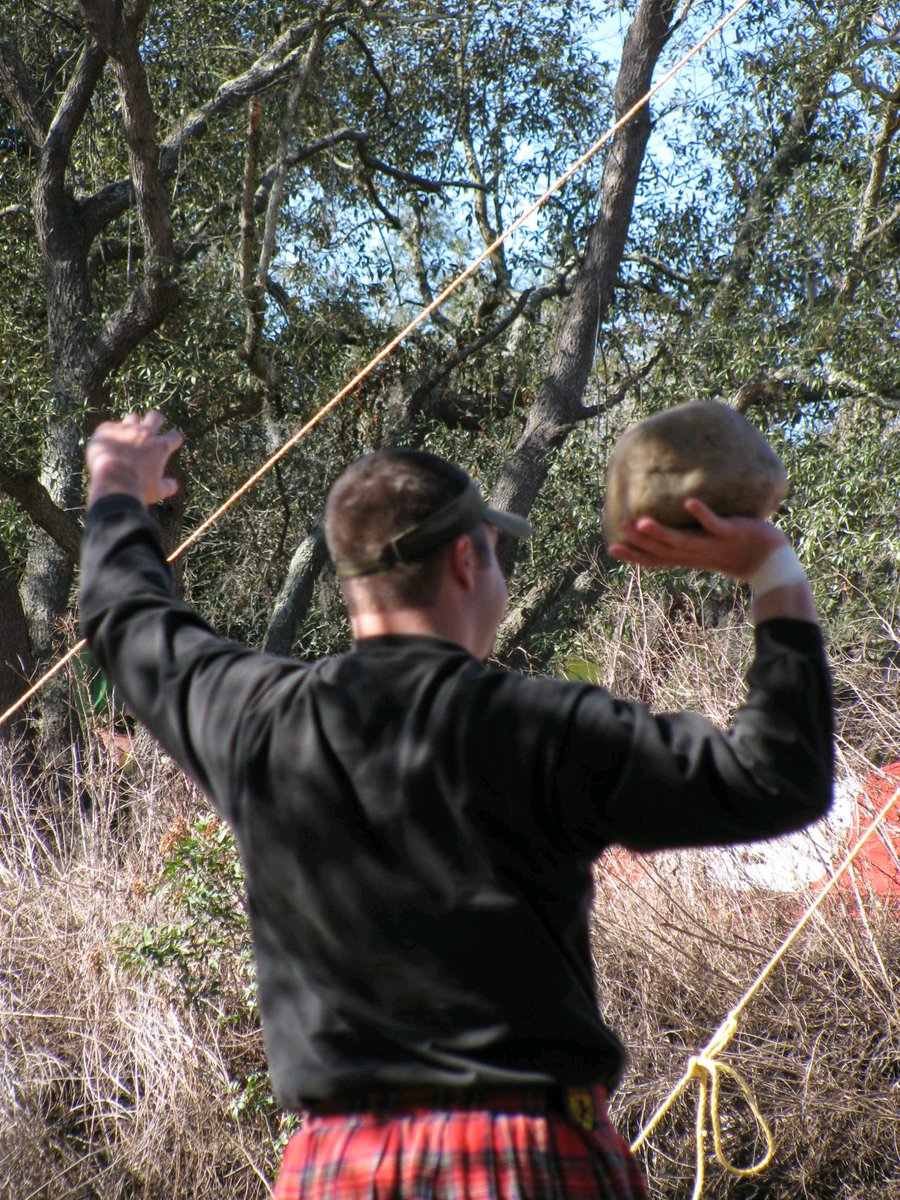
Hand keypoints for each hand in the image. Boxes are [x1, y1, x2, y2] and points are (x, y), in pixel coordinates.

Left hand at [86, 411, 183, 508]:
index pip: (174, 436)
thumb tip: (173, 485)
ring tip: (127, 438)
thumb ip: (167, 486)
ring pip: (133, 418)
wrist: (112, 481)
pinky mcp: (107, 429)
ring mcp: (125, 429)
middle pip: (155, 417)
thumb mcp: (157, 492)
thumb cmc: (137, 488)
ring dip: (132, 426)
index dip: (173, 440)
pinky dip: (111, 435)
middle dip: (155, 422)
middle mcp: (145, 433)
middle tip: (151, 431)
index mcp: (160, 447)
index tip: (170, 445)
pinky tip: (108, 446)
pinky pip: (110, 427)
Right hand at [607, 498, 787, 582]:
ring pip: (683, 540)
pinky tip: (689, 502)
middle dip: (640, 542)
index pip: (656, 560)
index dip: (634, 556)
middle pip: (663, 550)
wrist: (769, 561)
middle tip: (619, 529)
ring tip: (642, 522)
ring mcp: (713, 544)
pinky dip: (701, 514)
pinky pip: (715, 523)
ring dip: (662, 532)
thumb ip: (688, 538)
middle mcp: (696, 553)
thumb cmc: (737, 552)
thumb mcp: (707, 547)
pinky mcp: (731, 533)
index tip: (611, 549)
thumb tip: (672, 523)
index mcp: (689, 558)